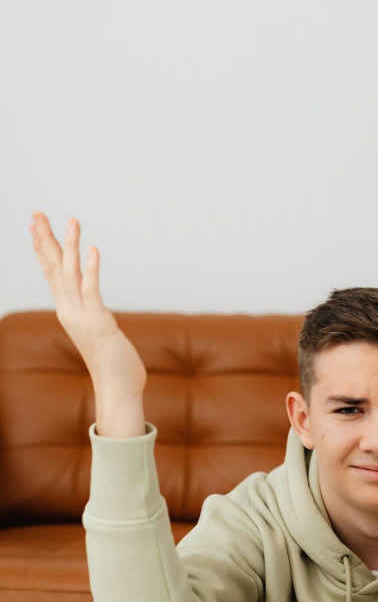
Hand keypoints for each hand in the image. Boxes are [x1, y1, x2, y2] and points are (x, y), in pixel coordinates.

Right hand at [30, 213, 146, 435]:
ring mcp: (81, 317)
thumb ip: (90, 310)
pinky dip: (91, 270)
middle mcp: (68, 311)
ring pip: (70, 275)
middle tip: (37, 213)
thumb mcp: (96, 328)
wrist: (117, 388)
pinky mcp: (98, 322)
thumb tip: (89, 293)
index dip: (42, 247)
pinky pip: (92, 291)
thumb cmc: (112, 359)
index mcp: (67, 310)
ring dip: (70, 247)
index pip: (50, 272)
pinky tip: (93, 251)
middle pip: (53, 269)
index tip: (35, 223)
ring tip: (72, 221)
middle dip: (45, 239)